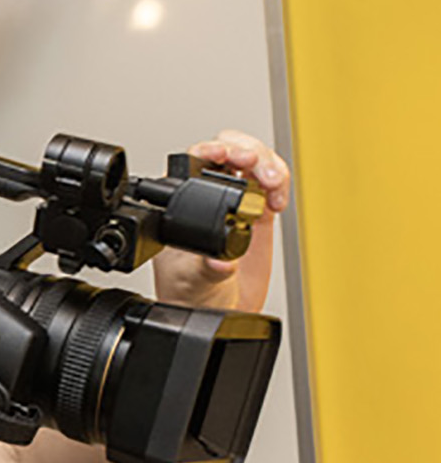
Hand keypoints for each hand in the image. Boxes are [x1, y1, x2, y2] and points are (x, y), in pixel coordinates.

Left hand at [151, 130, 290, 313]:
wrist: (215, 313)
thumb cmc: (190, 296)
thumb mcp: (193, 281)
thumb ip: (208, 266)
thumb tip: (222, 259)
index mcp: (181, 206)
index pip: (194, 160)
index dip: (212, 150)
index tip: (228, 156)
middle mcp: (206, 197)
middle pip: (229, 149)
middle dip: (247, 150)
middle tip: (256, 164)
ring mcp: (234, 201)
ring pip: (254, 159)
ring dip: (269, 163)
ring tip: (274, 185)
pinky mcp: (258, 211)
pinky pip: (273, 181)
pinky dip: (281, 181)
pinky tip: (277, 201)